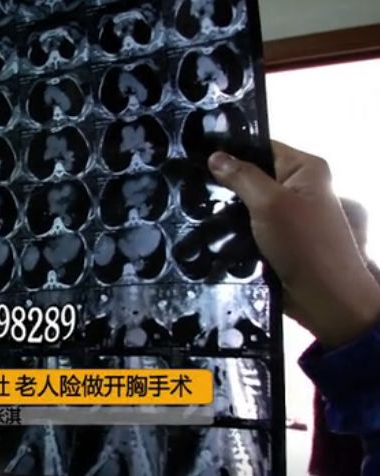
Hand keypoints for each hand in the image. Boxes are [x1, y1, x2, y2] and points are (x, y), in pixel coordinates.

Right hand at [208, 141, 379, 347]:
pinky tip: (204, 227)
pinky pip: (248, 225)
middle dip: (223, 181)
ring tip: (189, 205)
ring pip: (246, 202)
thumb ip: (242, 177)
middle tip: (187, 182)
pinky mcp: (276, 238)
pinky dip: (231, 227)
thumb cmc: (304, 245)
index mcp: (305, 168)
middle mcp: (298, 186)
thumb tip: (215, 156)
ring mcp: (287, 214)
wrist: (325, 299)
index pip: (261, 146)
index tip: (194, 153)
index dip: (230, 148)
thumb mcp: (270, 203)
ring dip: (225, 207)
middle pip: (252, 174)